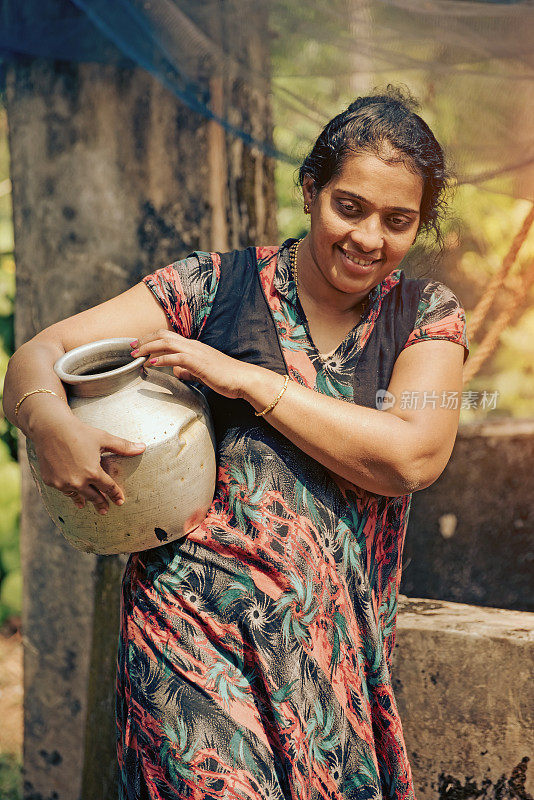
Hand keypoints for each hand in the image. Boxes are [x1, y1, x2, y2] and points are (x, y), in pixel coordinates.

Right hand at [32, 414, 145, 513]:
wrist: (50, 428)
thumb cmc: (79, 432)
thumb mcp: (104, 438)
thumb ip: (123, 446)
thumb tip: (143, 447)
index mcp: (92, 472)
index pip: (108, 488)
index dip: (115, 494)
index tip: (120, 501)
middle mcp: (77, 481)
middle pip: (93, 496)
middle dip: (100, 504)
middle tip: (105, 511)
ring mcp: (62, 483)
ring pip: (76, 495)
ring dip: (83, 500)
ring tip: (85, 505)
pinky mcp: (50, 481)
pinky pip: (62, 489)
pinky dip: (68, 490)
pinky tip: (71, 492)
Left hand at [130, 329, 259, 398]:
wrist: (243, 379)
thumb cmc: (226, 377)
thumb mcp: (202, 373)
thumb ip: (188, 370)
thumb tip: (177, 372)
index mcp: (193, 346)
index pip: (168, 336)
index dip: (150, 338)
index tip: (138, 345)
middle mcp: (193, 345)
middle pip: (163, 335)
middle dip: (144, 340)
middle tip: (130, 346)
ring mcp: (196, 352)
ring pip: (167, 343)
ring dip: (148, 347)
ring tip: (136, 353)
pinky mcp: (199, 362)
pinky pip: (176, 357)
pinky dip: (161, 359)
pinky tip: (151, 363)